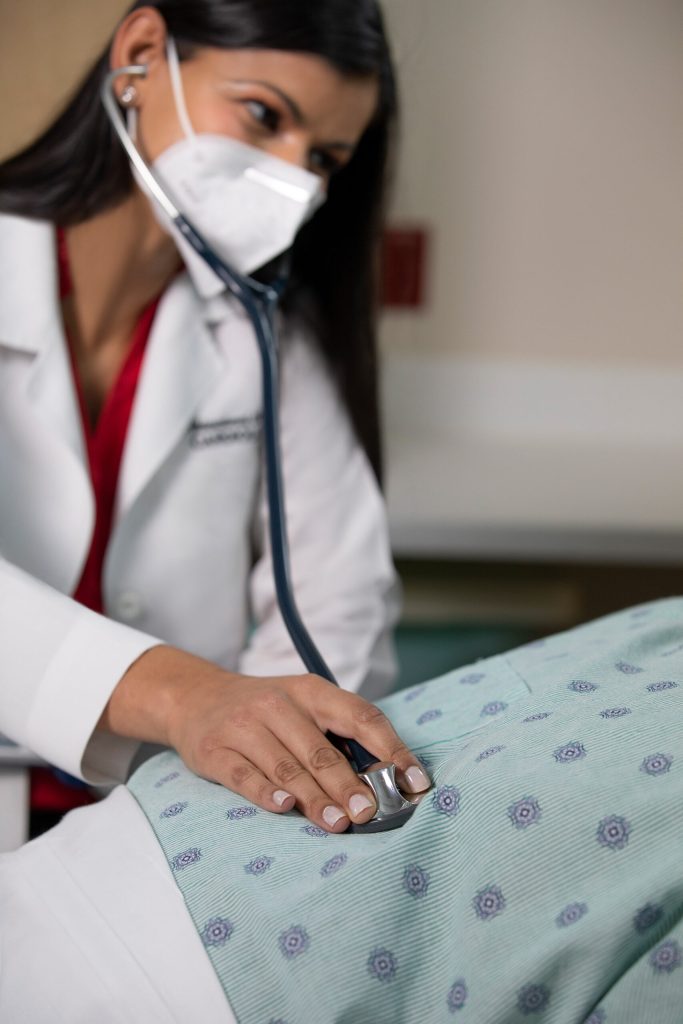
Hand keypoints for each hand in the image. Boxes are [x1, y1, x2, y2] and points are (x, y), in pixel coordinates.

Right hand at [100, 646, 430, 832]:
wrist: (195, 697)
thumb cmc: (265, 711)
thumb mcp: (302, 707)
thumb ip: (337, 737)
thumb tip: (385, 782)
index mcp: (312, 691)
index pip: (361, 716)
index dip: (392, 749)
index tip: (415, 781)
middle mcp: (278, 704)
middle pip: (321, 749)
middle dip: (348, 783)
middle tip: (370, 812)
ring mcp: (244, 726)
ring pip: (286, 766)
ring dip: (313, 797)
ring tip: (338, 823)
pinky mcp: (214, 750)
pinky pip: (242, 775)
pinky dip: (264, 792)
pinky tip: (283, 808)